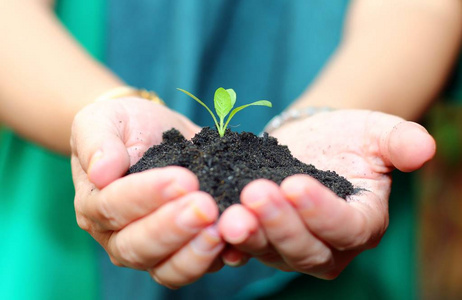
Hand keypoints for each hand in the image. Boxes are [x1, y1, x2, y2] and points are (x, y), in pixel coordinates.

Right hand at [71, 98, 224, 287]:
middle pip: (138, 247)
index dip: (145, 197)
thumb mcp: (101, 121)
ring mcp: (153, 249)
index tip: (181, 179)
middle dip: (174, 228)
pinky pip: (198, 266)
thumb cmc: (124, 126)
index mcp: (95, 205)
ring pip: (167, 269)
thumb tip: (101, 172)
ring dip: (195, 253)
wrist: (153, 131)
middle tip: (204, 206)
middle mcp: (119, 236)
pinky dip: (218, 259)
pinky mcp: (184, 249)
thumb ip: (97, 143)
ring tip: (221, 230)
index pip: (113, 208)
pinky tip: (237, 244)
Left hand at [218, 109, 434, 277]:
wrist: (309, 143)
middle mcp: (327, 247)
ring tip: (228, 211)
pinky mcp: (261, 239)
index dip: (321, 211)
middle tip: (254, 194)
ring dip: (249, 234)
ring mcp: (290, 247)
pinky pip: (243, 245)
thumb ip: (400, 141)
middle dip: (279, 224)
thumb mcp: (375, 133)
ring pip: (270, 251)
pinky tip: (210, 220)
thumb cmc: (345, 139)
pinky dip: (225, 238)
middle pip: (305, 249)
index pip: (345, 229)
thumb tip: (425, 148)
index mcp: (360, 225)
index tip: (296, 183)